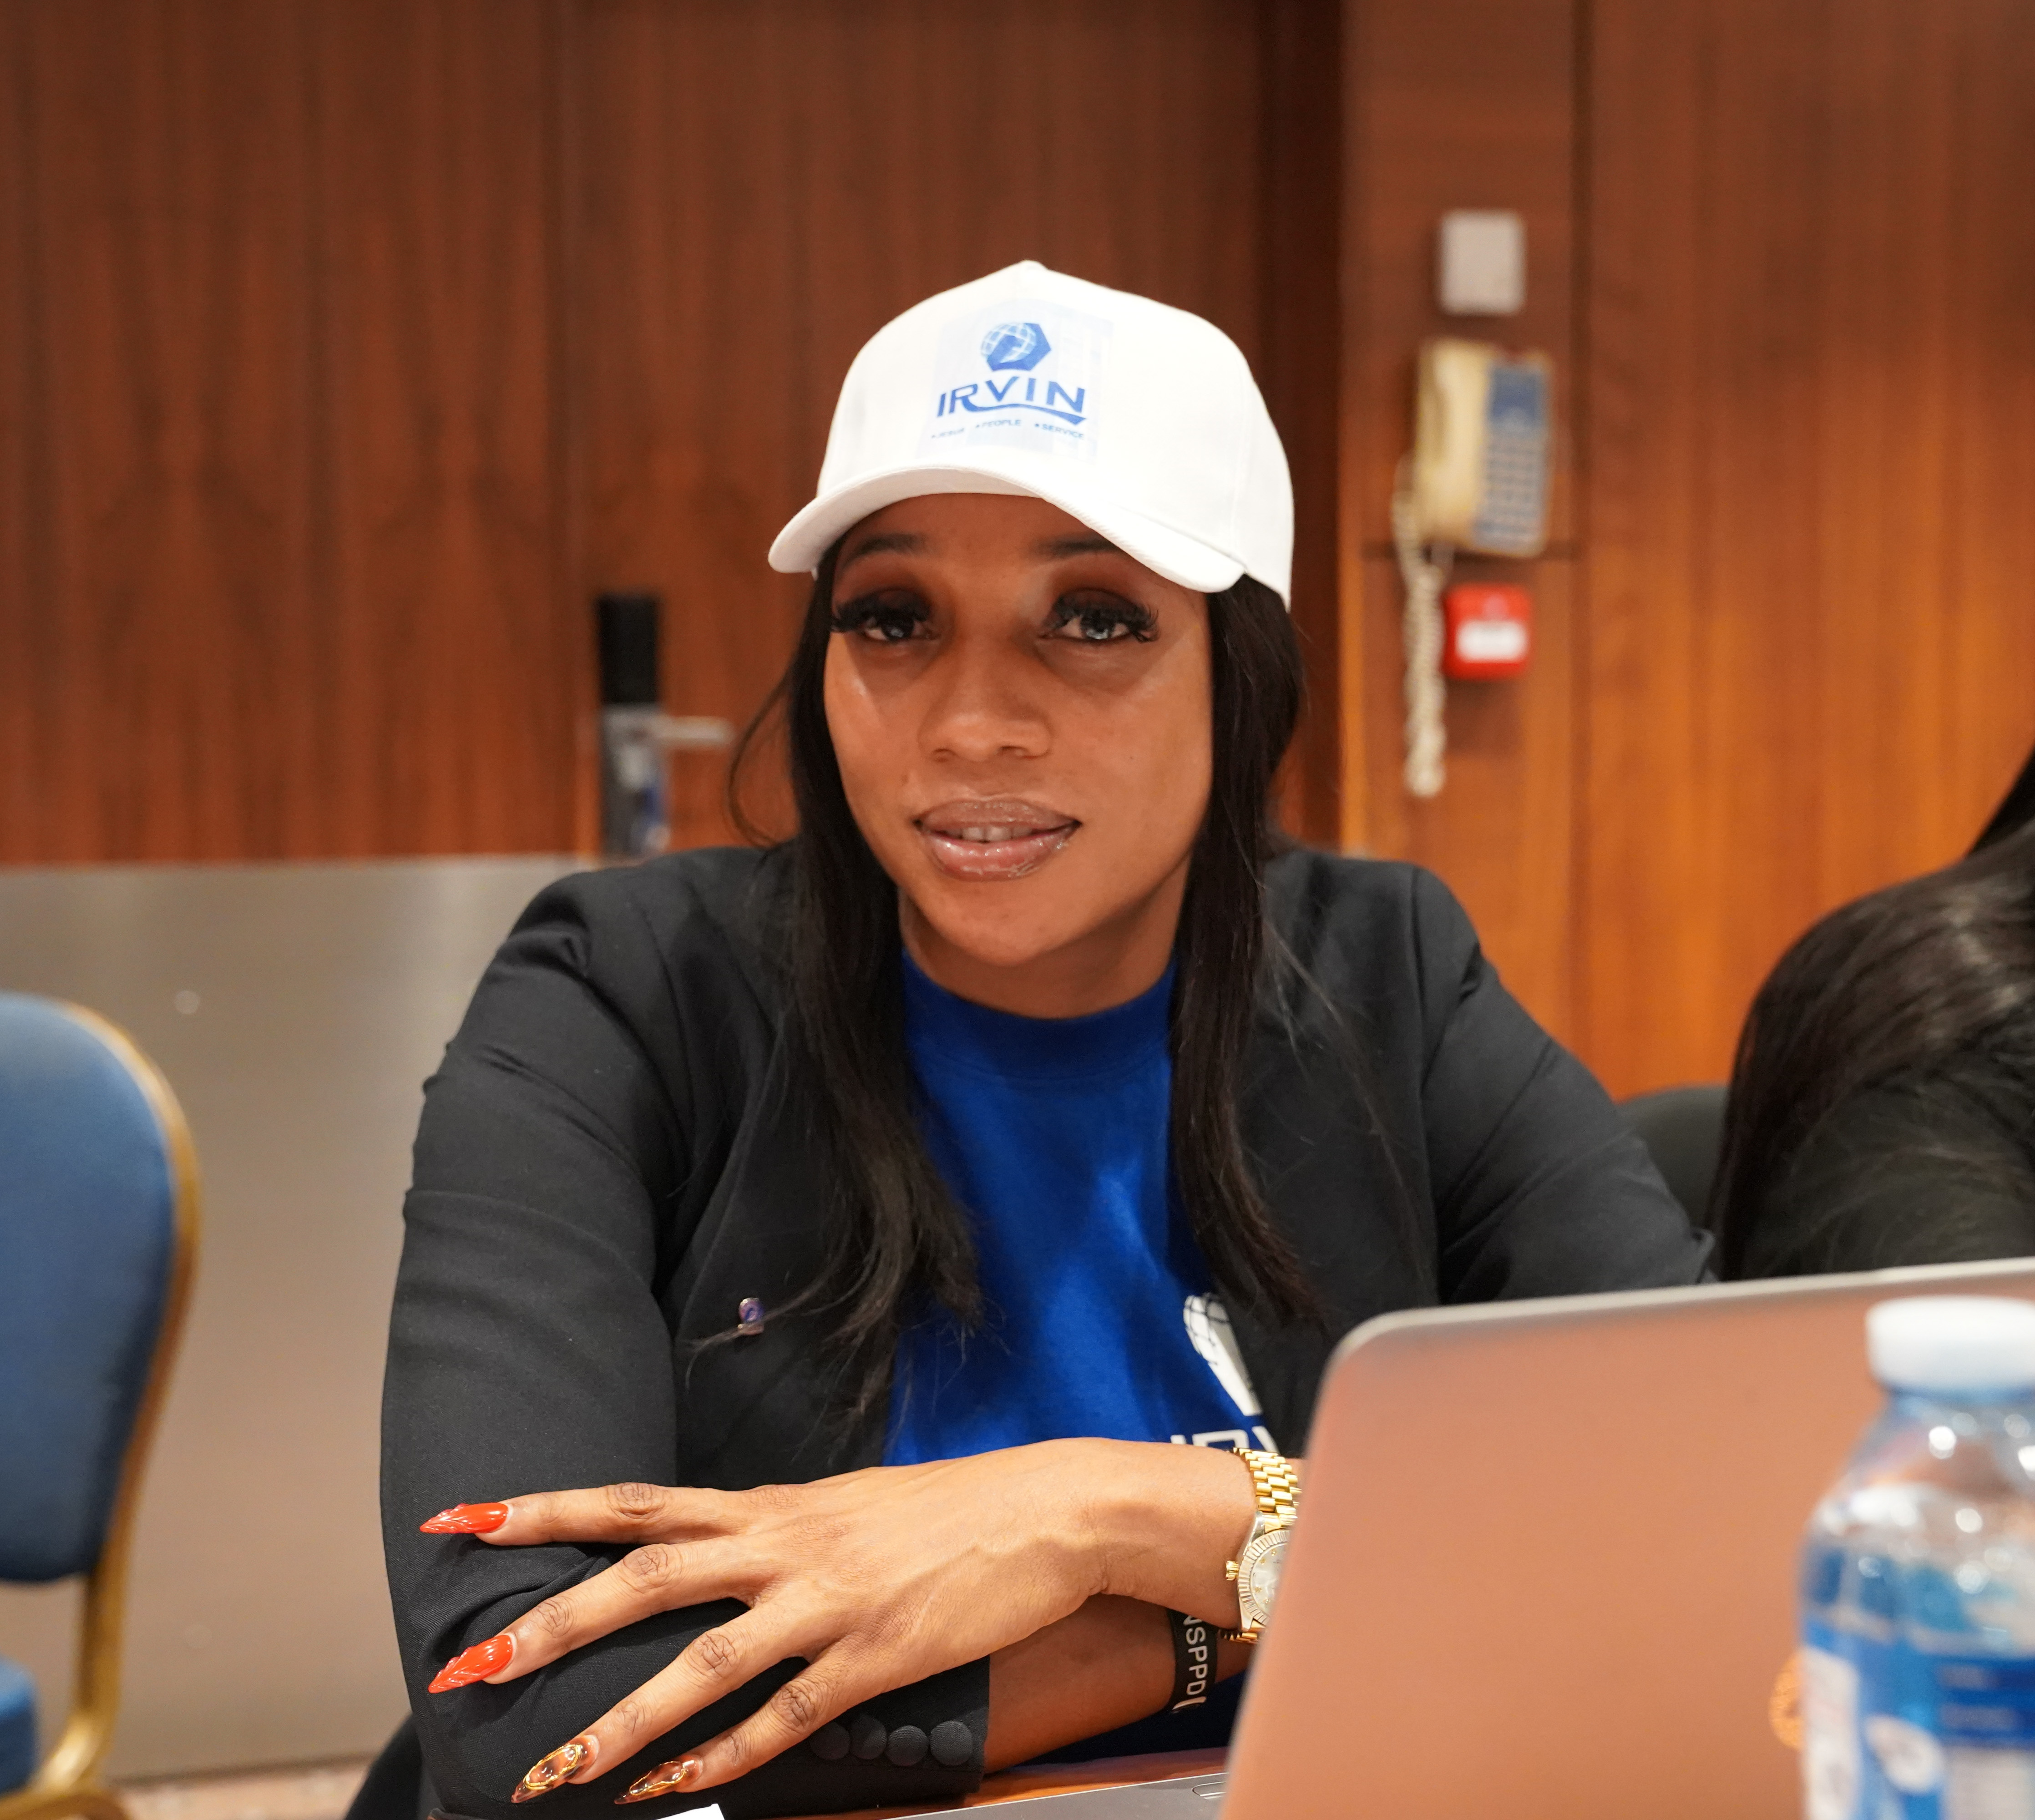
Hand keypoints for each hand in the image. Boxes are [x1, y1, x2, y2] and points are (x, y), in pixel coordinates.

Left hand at [420, 1437, 1257, 1800]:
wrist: (1043, 1509)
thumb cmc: (940, 1510)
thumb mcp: (842, 1508)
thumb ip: (772, 1535)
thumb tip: (715, 1555)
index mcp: (771, 1507)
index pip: (636, 1501)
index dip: (545, 1508)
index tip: (463, 1516)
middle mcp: (783, 1547)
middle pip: (646, 1575)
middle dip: (551, 1624)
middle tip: (469, 1667)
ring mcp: (826, 1604)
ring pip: (701, 1665)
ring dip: (618, 1723)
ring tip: (550, 1773)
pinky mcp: (871, 1658)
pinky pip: (781, 1718)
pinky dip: (721, 1760)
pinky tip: (673, 1794)